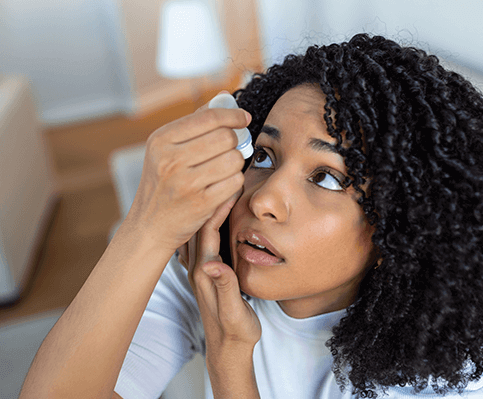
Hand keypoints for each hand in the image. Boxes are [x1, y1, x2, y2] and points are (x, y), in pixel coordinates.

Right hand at [122, 91, 250, 252]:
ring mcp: (186, 182)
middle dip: (234, 141)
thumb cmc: (163, 183)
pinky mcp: (201, 203)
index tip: (243, 118)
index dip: (233, 115)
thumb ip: (195, 122)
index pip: (209, 117)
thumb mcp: (166, 149)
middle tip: (231, 148)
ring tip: (225, 167)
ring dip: (235, 162)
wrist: (150, 225)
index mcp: (161, 140)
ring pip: (233, 159)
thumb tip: (225, 97)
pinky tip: (224, 183)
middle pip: (225, 137)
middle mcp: (170, 159)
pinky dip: (234, 181)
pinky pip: (235, 181)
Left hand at [182, 189, 261, 352]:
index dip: (217, 206)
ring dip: (207, 208)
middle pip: (199, 225)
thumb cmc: (235, 332)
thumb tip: (214, 265)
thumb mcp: (234, 312)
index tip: (229, 185)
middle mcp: (199, 268)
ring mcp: (201, 270)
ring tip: (216, 189)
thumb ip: (225, 288)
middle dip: (210, 199)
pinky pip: (203, 240)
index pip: (208, 231)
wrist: (227, 350)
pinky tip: (213, 216)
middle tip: (220, 179)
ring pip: (198, 231)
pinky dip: (209, 223)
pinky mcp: (206, 273)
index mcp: (206, 272)